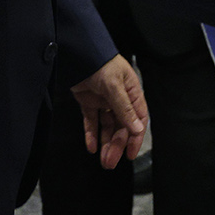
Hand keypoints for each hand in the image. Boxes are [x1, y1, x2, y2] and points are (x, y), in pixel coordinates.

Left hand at [71, 55, 147, 169]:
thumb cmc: (101, 63)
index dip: (135, 137)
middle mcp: (119, 98)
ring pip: (107, 126)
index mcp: (131, 92)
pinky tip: (91, 147)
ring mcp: (104, 100)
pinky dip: (91, 134)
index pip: (138, 119)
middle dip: (116, 145)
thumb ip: (124, 108)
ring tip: (103, 160)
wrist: (77, 51)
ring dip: (105, 143)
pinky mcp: (89, 101)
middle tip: (110, 162)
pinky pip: (92, 121)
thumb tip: (137, 129)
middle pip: (121, 126)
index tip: (130, 154)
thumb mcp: (115, 85)